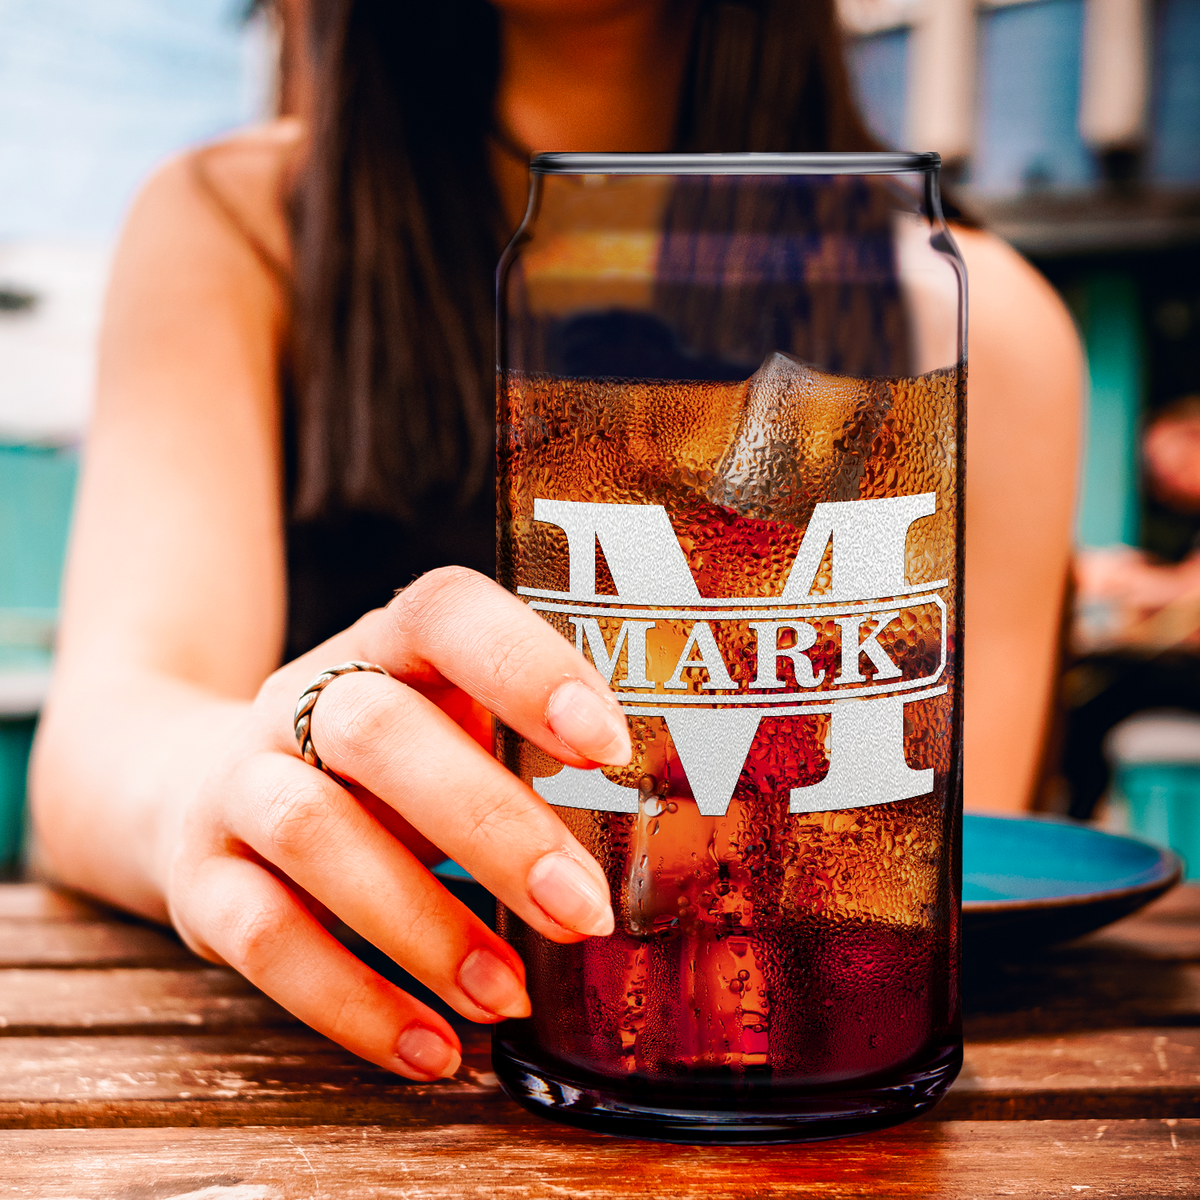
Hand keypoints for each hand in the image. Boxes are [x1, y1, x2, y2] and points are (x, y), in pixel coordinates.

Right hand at [163, 567, 631, 1079]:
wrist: (200, 787)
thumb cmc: (379, 767)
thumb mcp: (446, 732)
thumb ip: (528, 760)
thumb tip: (659, 838)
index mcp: (388, 646)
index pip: (446, 613)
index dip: (525, 666)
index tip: (608, 746)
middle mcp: (301, 698)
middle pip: (379, 732)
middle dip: (492, 826)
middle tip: (581, 912)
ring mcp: (240, 781)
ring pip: (315, 832)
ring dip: (422, 926)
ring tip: (506, 995)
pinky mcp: (199, 877)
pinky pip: (262, 937)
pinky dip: (352, 1003)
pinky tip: (433, 1049)